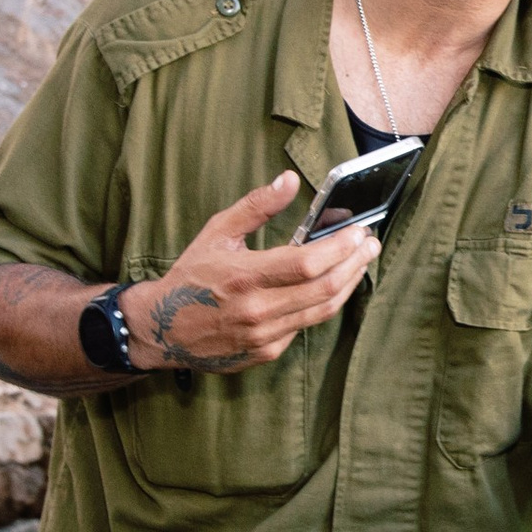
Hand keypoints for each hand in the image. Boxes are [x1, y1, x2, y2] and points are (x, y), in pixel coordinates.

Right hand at [119, 171, 378, 374]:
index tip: (359, 233)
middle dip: (355, 264)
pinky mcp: (266, 352)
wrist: (161, 329)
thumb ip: (257, 206)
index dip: (340, 248)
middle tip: (370, 245)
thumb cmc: (191, 276)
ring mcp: (263, 335)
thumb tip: (289, 180)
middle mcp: (256, 310)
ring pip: (322, 311)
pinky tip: (331, 286)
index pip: (308, 264)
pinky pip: (304, 326)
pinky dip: (322, 304)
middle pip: (325, 289)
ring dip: (348, 285)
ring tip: (360, 263)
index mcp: (244, 276)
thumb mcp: (217, 232)